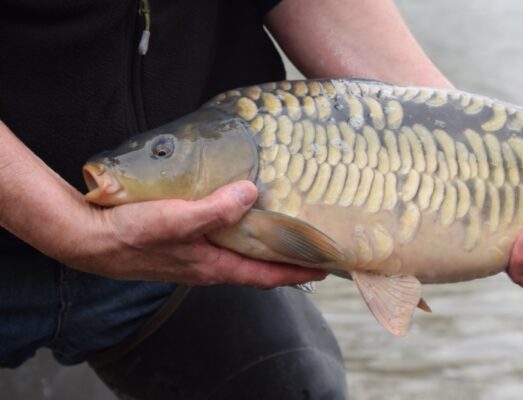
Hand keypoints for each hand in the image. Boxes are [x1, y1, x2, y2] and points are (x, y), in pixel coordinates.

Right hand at [68, 181, 326, 287]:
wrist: (87, 239)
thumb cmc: (130, 234)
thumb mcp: (177, 219)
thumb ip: (215, 209)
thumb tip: (251, 193)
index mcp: (213, 266)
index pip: (266, 275)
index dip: (297, 273)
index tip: (325, 268)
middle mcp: (207, 267)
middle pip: (256, 267)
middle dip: (285, 259)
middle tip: (310, 246)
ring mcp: (193, 257)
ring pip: (238, 254)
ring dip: (262, 245)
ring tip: (282, 228)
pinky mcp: (179, 245)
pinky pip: (219, 241)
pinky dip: (237, 232)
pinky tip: (236, 214)